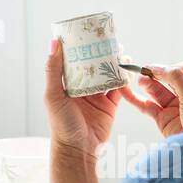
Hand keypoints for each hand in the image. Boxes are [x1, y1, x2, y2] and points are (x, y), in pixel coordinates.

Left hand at [45, 38, 120, 157]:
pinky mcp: (110, 105)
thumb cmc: (61, 125)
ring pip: (108, 75)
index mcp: (67, 84)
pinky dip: (124, 79)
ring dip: (115, 63)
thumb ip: (53, 70)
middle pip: (94, 65)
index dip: (82, 46)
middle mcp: (82, 88)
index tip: (89, 32)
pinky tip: (128, 69)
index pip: (74, 59)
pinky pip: (119, 89)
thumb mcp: (54, 95)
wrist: (79, 150)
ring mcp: (97, 96)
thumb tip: (54, 43)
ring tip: (122, 52)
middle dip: (102, 52)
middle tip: (111, 39)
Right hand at [122, 63, 182, 136]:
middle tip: (143, 71)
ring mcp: (174, 109)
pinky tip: (127, 93)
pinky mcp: (163, 120)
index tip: (162, 71)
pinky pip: (148, 107)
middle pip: (168, 80)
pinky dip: (137, 100)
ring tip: (138, 80)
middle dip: (156, 74)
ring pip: (157, 92)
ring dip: (147, 84)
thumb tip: (159, 67)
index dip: (172, 68)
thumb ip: (177, 79)